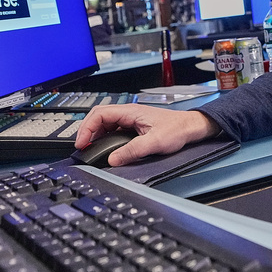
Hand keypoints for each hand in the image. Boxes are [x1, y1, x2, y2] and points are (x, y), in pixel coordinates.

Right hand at [74, 104, 220, 166]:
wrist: (190, 128)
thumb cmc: (177, 129)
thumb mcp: (155, 142)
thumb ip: (133, 151)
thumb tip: (113, 159)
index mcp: (131, 112)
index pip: (100, 114)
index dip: (87, 128)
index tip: (81, 143)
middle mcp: (128, 113)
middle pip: (99, 117)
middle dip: (86, 131)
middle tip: (81, 147)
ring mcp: (130, 120)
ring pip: (105, 124)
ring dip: (94, 135)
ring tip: (89, 148)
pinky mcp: (133, 127)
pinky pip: (113, 130)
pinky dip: (104, 138)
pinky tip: (103, 147)